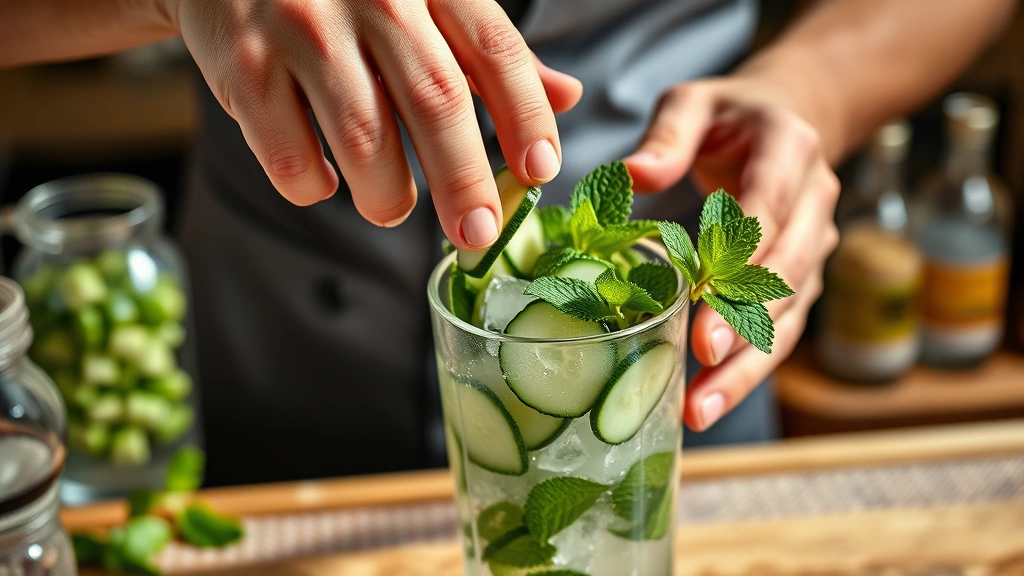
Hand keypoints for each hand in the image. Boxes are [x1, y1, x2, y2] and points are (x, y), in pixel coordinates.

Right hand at [163, 0, 582, 248]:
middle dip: (465, 182)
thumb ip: (486, 49)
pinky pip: (291, 155)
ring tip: (391, 207)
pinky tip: (324, 182)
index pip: (495, 48)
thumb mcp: (424, 0)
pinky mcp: (243, 63)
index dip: (526, 115)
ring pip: (364, 138)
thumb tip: (567, 95)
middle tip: (478, 235)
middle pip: (436, 99)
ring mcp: (302, 24)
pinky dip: (314, 187)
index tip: (541, 171)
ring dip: (387, 195)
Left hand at [624, 76, 839, 432]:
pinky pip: (780, 328)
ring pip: (788, 316)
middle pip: (785, 277)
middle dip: (744, 328)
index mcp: (790, 153)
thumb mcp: (694, 101)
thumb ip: (668, 133)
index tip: (700, 308)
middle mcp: (815, 204)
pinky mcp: (802, 277)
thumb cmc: (732, 114)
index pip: (768, 214)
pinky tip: (708, 400)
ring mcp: (814, 245)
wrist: (794, 117)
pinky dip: (747, 366)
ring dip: (747, 367)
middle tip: (700, 370)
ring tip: (699, 411)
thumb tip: (635, 175)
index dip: (738, 265)